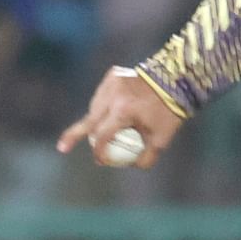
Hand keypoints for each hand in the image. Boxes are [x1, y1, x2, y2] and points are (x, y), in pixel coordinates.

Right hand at [57, 65, 185, 169]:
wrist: (178, 80)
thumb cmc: (170, 112)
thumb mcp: (161, 140)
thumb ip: (144, 158)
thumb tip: (126, 166)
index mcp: (123, 111)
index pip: (103, 136)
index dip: (98, 151)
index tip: (98, 161)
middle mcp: (113, 95)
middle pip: (90, 120)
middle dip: (74, 135)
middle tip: (62, 147)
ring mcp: (111, 82)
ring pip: (94, 107)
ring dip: (95, 120)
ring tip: (105, 128)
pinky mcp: (113, 74)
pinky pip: (102, 95)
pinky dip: (104, 105)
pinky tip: (113, 111)